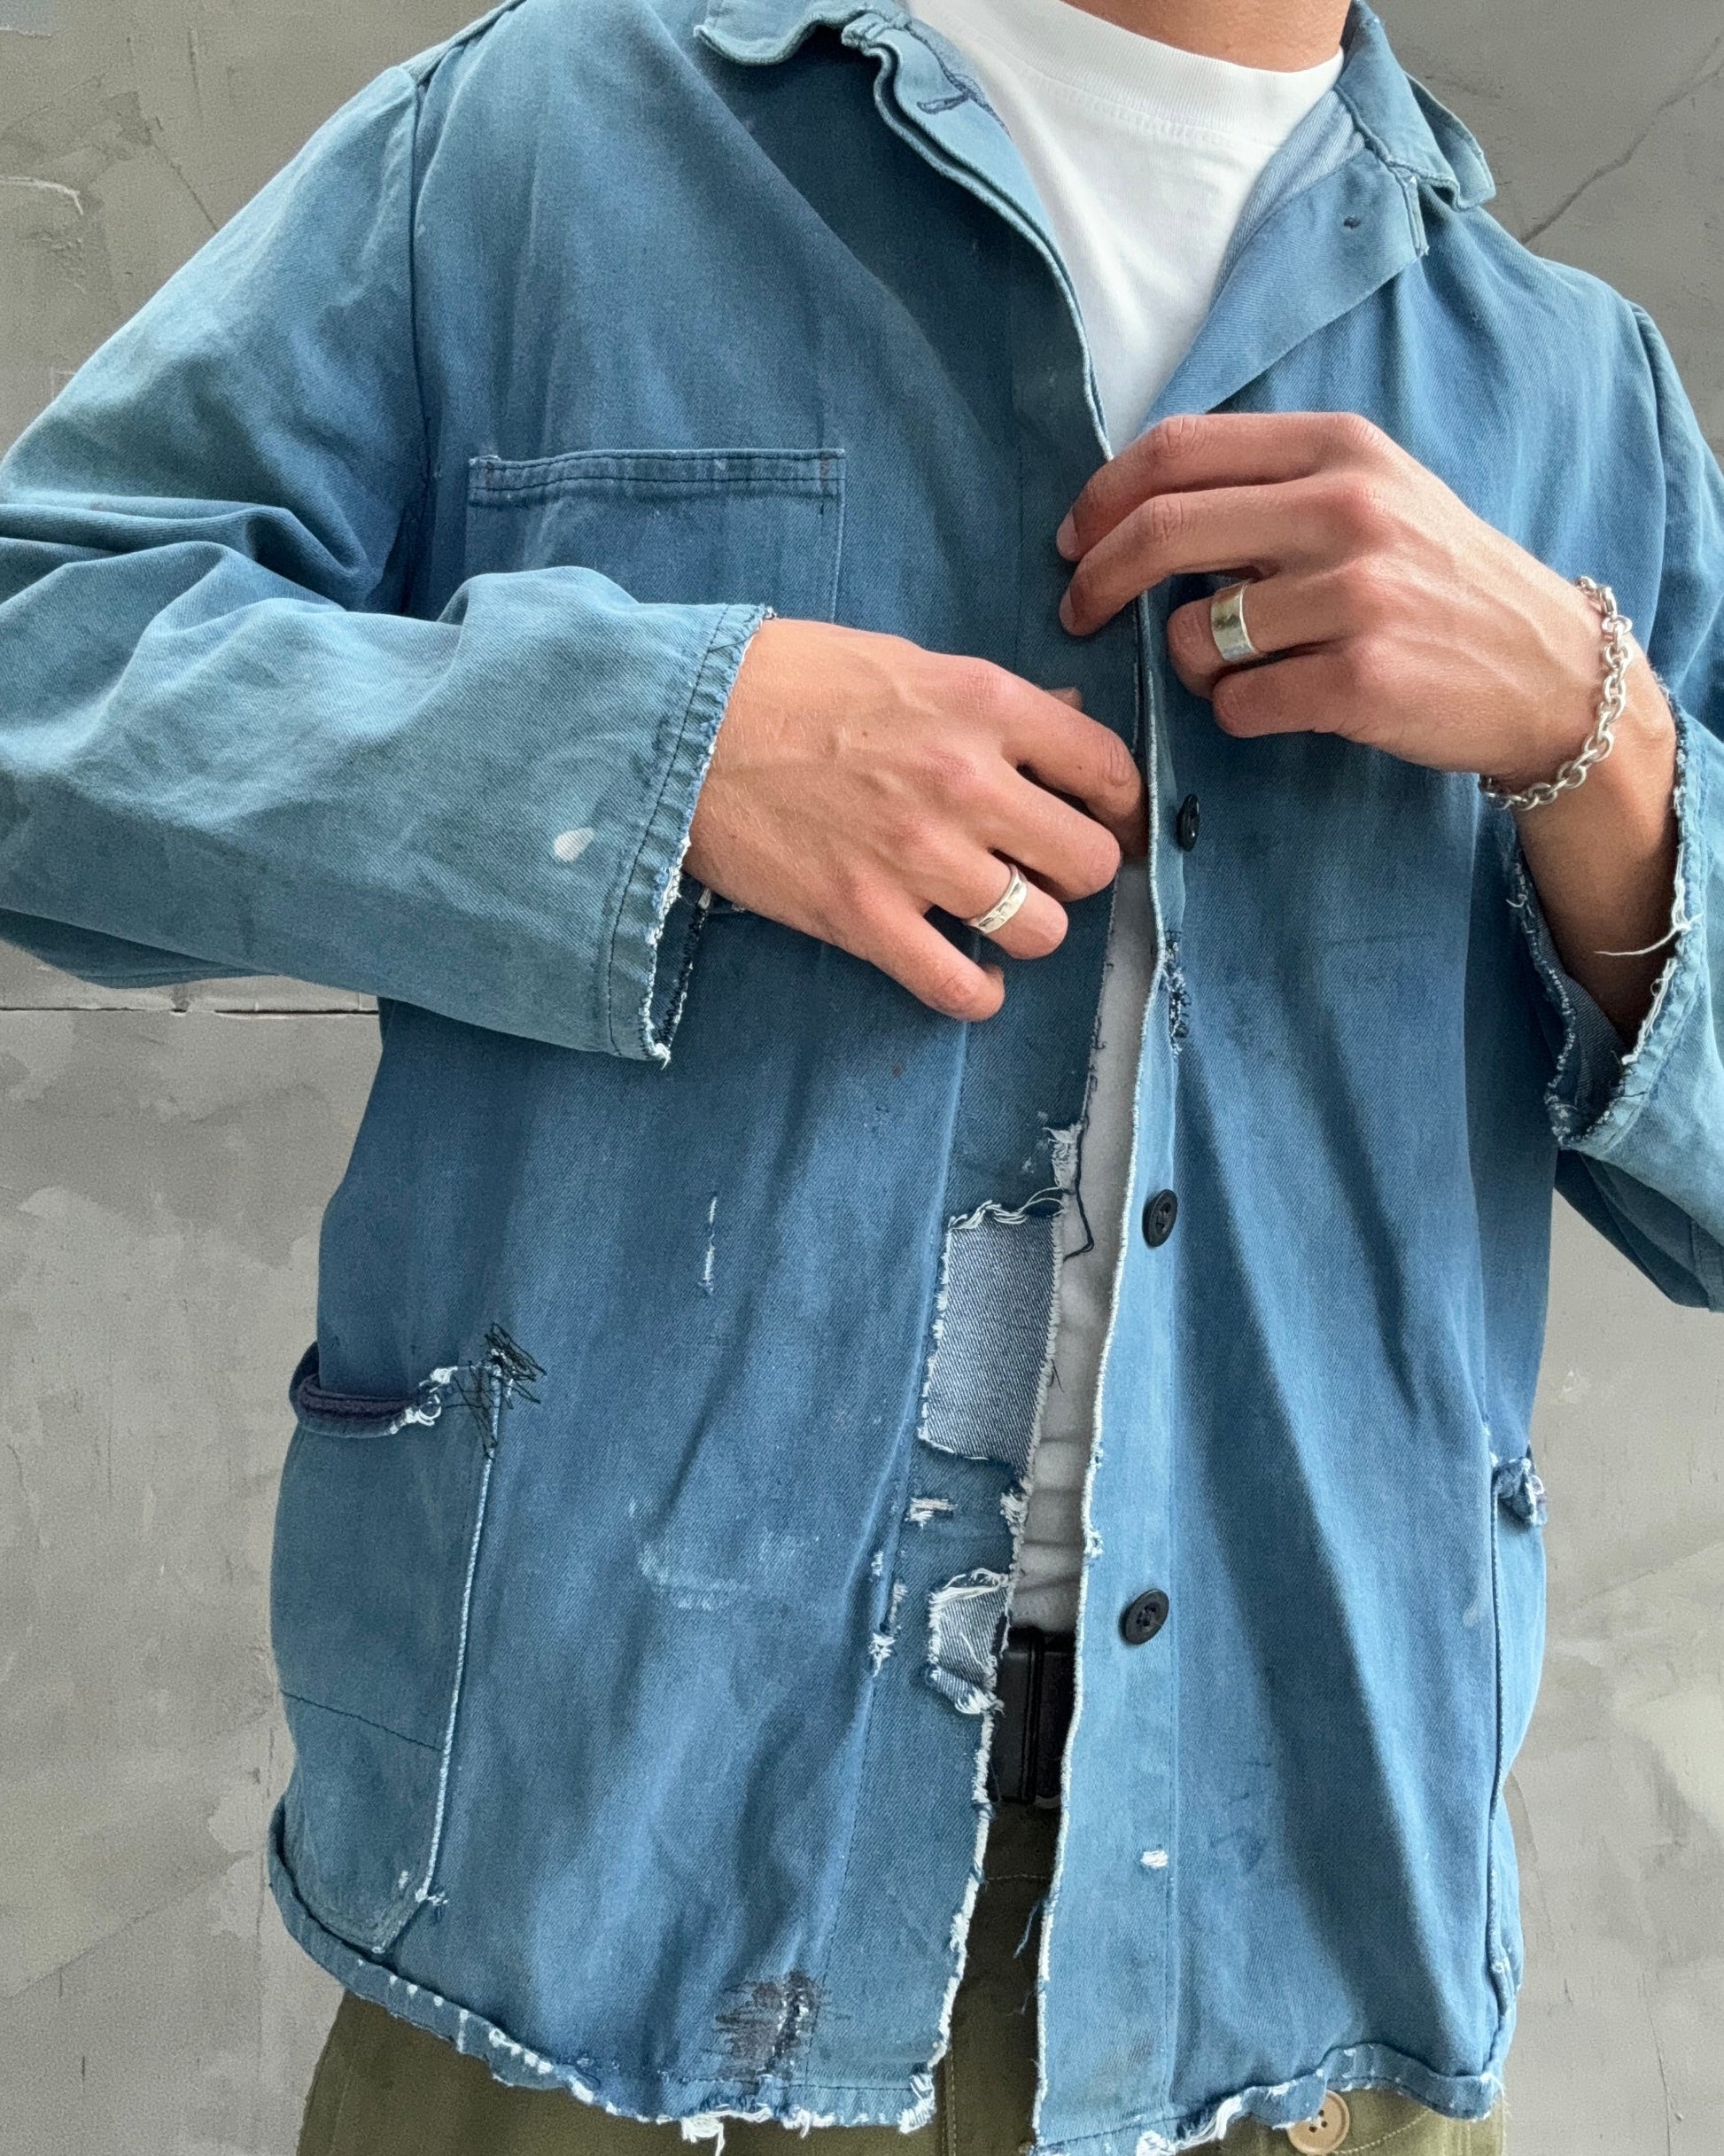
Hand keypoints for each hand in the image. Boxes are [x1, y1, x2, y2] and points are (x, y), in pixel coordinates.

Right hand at [685, 618, 1146, 1021]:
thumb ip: (989, 700)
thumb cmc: (785, 681)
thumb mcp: (902, 661)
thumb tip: (1063, 718)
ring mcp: (918, 858)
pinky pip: (960, 987)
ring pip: (1040, 930)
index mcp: (983, 704)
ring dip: (1027, 928)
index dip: (1119, 805)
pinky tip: (969, 974)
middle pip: (1089, 862)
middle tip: (1042, 868)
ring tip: (995, 914)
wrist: (679, 728)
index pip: (1108, 768)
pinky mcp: (865, 918)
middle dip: (1076, 870)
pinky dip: (977, 993)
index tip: (1107, 822)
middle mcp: (966, 783)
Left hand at [1056, 410, 1623, 787]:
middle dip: (1096, 580)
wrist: (1549, 669)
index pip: (1178, 449)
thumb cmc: (1438, 584)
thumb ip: (1270, 487)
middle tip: (1078, 614)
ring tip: (1240, 669)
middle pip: (1162, 530)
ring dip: (1190, 665)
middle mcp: (1347, 509)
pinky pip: (1236, 704)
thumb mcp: (1373, 496)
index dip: (1102, 497)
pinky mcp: (1361, 681)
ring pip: (1194, 635)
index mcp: (1339, 449)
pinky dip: (1236, 713)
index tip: (1074, 541)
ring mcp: (1357, 596)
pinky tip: (1283, 704)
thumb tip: (1136, 510)